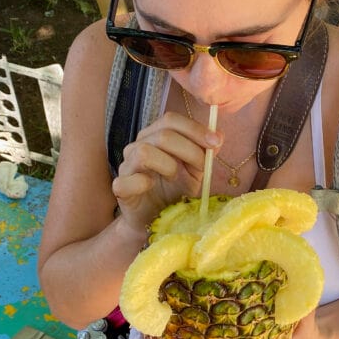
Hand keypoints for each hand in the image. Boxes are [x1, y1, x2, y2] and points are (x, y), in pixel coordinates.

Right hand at [112, 110, 221, 233]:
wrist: (157, 219)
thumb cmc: (175, 191)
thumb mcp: (196, 170)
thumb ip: (205, 152)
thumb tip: (219, 135)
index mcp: (155, 136)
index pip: (171, 120)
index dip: (195, 129)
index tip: (215, 143)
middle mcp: (138, 146)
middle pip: (163, 134)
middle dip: (189, 150)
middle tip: (201, 167)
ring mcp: (126, 166)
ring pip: (143, 152)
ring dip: (168, 165)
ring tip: (175, 177)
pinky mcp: (120, 188)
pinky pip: (126, 180)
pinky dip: (142, 182)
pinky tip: (151, 186)